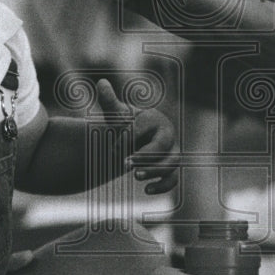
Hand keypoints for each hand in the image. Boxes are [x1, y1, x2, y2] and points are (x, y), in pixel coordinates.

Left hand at [95, 78, 177, 193]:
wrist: (131, 141)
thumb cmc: (124, 126)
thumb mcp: (116, 115)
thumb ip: (109, 101)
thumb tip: (101, 83)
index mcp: (154, 118)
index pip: (144, 127)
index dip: (127, 138)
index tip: (111, 149)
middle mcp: (167, 135)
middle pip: (163, 145)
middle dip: (145, 155)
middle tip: (125, 164)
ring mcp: (171, 152)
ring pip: (172, 163)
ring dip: (155, 171)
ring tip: (135, 176)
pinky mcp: (170, 170)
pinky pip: (174, 179)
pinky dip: (163, 186)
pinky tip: (146, 190)